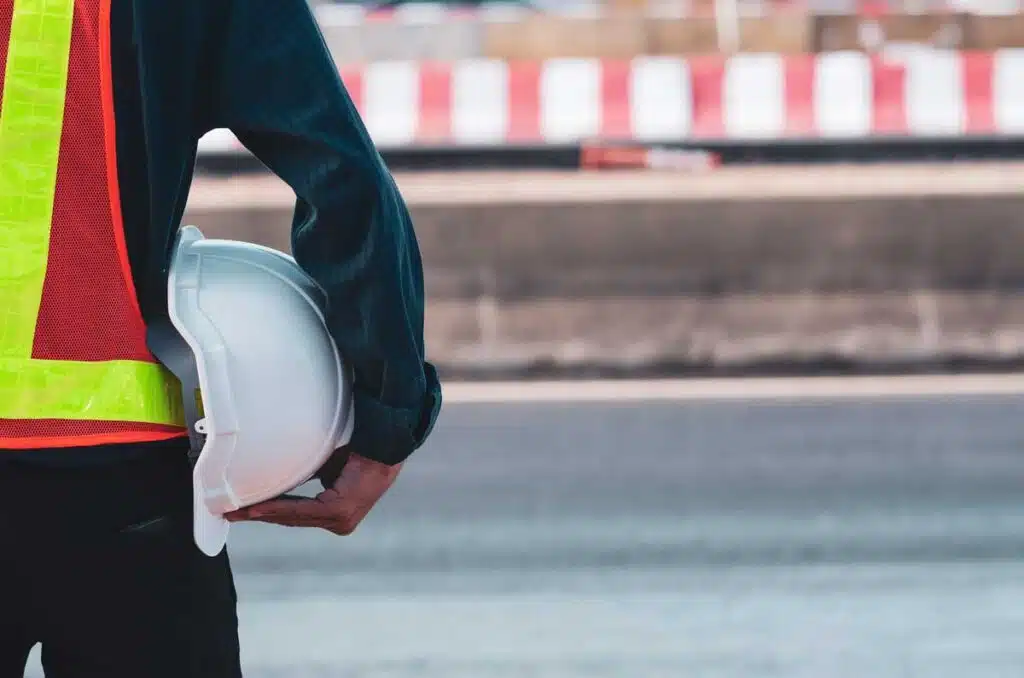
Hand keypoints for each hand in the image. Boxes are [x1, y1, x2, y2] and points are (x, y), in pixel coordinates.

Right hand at [224, 451, 401, 535]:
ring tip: (238, 511)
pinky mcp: (341, 511)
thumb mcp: (325, 463)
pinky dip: (280, 507)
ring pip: (294, 516)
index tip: (241, 510)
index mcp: (337, 512)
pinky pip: (304, 510)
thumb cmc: (358, 447)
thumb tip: (276, 468)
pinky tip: (259, 506)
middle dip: (258, 515)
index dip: (268, 512)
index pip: (296, 514)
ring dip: (264, 513)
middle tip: (229, 512)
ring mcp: (342, 518)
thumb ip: (304, 472)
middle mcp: (340, 520)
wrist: (384, 438)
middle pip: (290, 518)